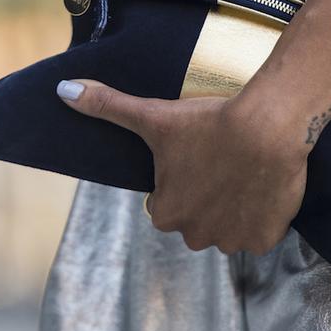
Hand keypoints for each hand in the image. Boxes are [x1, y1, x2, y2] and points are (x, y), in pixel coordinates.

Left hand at [56, 79, 310, 254]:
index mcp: (164, 214)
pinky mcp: (264, 239)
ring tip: (244, 173)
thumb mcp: (154, 115)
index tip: (197, 157)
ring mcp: (232, 240)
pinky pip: (259, 234)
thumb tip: (63, 90)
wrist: (267, 128)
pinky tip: (263, 189)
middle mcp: (195, 236)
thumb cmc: (208, 123)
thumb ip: (107, 106)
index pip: (167, 203)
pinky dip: (262, 217)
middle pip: (197, 219)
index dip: (182, 179)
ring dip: (234, 209)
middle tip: (221, 163)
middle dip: (207, 198)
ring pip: (229, 228)